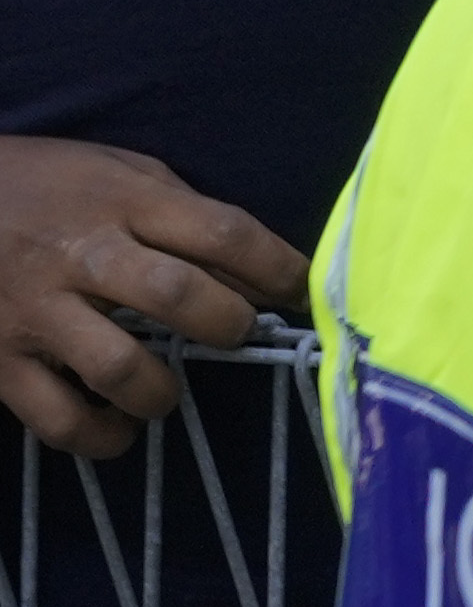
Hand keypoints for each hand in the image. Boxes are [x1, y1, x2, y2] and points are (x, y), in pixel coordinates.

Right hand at [0, 135, 299, 458]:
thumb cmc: (44, 185)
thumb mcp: (119, 170)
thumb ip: (183, 211)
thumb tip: (258, 269)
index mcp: (124, 201)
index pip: (224, 233)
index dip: (279, 268)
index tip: (302, 293)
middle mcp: (83, 256)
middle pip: (178, 296)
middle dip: (228, 324)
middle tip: (235, 334)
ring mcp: (35, 311)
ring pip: (119, 368)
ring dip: (162, 392)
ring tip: (167, 392)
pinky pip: (58, 418)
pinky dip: (98, 436)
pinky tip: (115, 427)